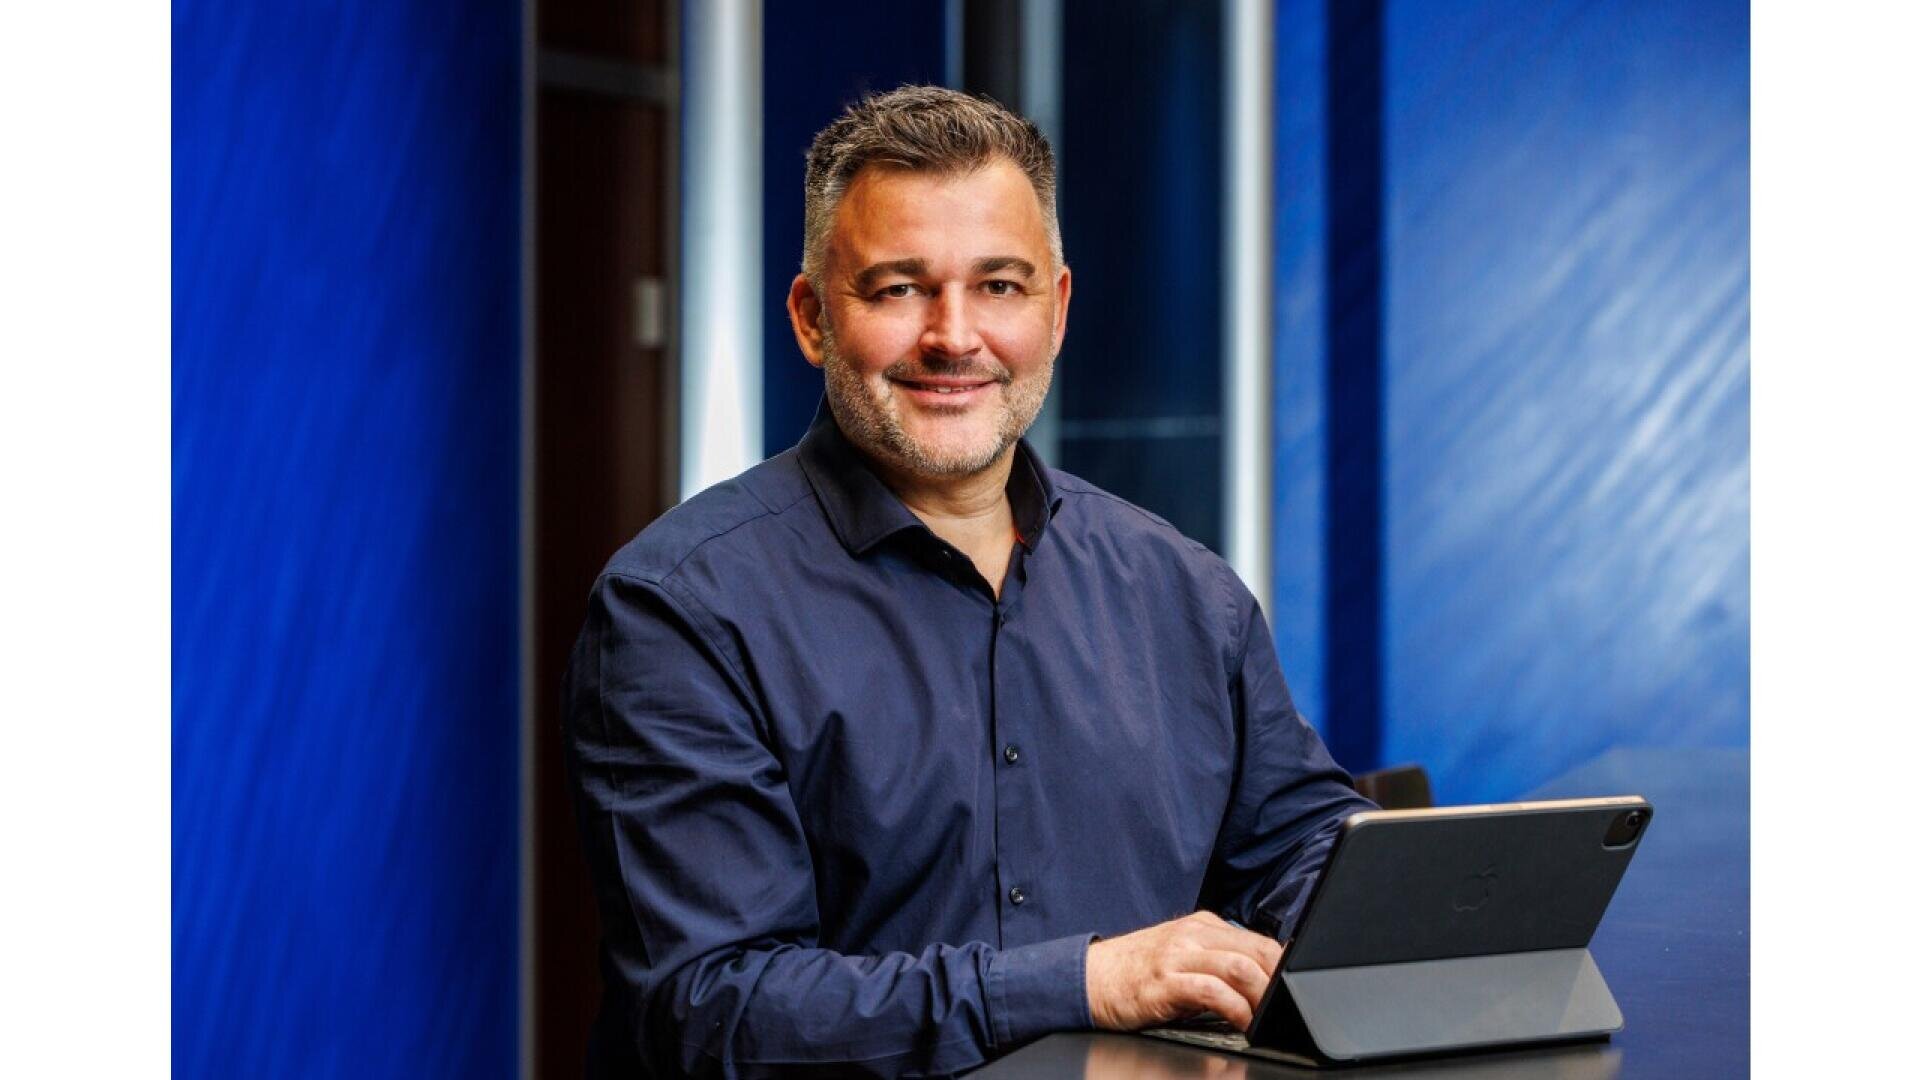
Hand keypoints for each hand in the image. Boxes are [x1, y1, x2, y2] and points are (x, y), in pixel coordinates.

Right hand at [1083, 911, 1285, 1032]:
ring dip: (1263, 995)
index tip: (1294, 989)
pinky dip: (1236, 1009)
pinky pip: (1212, 991)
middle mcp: (1193, 934)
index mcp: (1202, 925)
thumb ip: (1216, 959)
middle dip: (1280, 981)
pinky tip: (1242, 1023)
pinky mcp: (1165, 982)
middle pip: (1258, 950)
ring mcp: (1178, 956)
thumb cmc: (1137, 972)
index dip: (1284, 967)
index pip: (1260, 941)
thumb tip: (1260, 979)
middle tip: (1286, 1006)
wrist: (1089, 978)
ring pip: (1240, 967)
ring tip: (1268, 1017)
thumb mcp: (1181, 954)